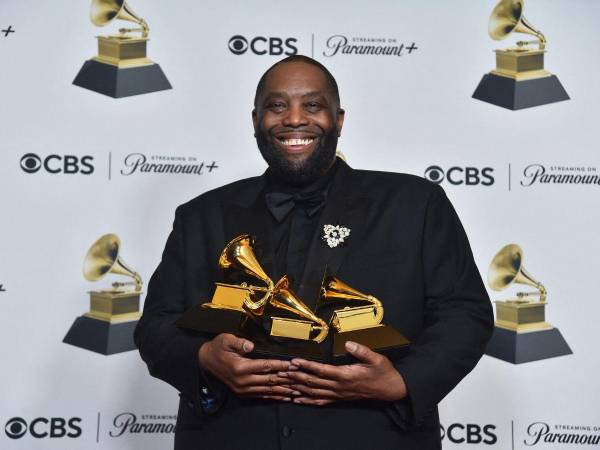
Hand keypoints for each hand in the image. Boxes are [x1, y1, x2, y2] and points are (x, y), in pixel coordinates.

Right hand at [199, 333, 294, 400]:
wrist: (206, 361)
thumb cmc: (218, 348)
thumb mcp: (225, 340)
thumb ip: (238, 343)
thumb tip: (250, 346)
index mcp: (240, 367)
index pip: (266, 366)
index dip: (281, 365)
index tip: (293, 365)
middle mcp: (242, 381)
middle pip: (269, 381)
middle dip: (287, 380)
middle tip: (301, 379)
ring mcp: (243, 389)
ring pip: (267, 390)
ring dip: (283, 391)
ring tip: (297, 390)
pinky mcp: (243, 393)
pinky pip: (261, 396)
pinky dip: (274, 396)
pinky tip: (284, 396)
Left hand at [281, 341, 406, 405]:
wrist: (391, 390)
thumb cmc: (383, 372)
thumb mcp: (376, 358)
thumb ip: (362, 351)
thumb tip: (349, 343)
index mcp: (346, 375)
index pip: (322, 370)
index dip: (307, 366)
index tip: (295, 361)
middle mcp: (340, 387)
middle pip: (314, 382)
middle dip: (296, 376)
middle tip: (282, 371)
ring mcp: (339, 394)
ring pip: (314, 392)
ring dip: (298, 387)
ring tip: (285, 383)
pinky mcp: (340, 398)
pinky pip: (321, 401)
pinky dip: (307, 400)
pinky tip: (297, 399)